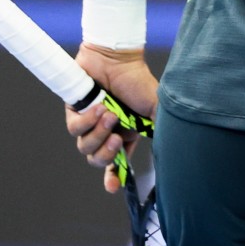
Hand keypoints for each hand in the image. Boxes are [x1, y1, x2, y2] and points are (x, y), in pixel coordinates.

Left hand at [64, 43, 158, 192]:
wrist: (118, 58)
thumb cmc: (137, 81)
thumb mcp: (155, 109)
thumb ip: (162, 131)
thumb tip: (170, 154)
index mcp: (124, 136)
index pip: (116, 164)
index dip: (113, 178)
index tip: (112, 187)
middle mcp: (106, 132)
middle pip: (98, 159)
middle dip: (107, 154)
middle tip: (116, 139)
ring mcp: (89, 122)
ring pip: (85, 147)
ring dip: (99, 134)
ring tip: (110, 114)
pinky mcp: (74, 111)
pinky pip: (75, 128)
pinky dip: (87, 121)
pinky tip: (98, 108)